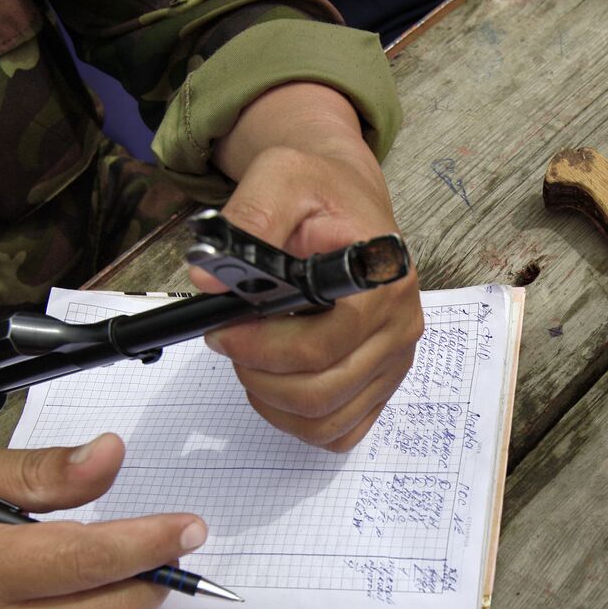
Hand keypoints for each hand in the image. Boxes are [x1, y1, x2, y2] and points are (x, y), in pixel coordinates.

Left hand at [192, 82, 422, 451]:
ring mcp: (394, 360)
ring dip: (272, 402)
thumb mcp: (280, 178)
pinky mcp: (383, 381)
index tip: (219, 331)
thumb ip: (247, 219)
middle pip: (321, 392)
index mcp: (382, 281)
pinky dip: (297, 420)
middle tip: (228, 343)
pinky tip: (276, 383)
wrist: (347, 200)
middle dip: (259, 376)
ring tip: (250, 361)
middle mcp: (399, 327)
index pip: (322, 347)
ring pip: (327, 420)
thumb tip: (207, 279)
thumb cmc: (319, 191)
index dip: (261, 348)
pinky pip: (339, 430)